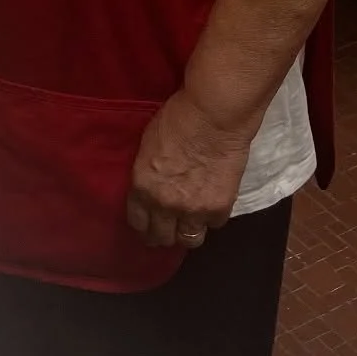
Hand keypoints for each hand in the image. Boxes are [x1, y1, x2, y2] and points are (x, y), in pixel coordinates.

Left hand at [126, 89, 256, 249]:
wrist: (214, 114)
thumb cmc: (178, 117)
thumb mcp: (149, 144)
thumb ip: (148, 173)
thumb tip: (152, 185)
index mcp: (142, 186)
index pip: (138, 222)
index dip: (144, 226)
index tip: (149, 224)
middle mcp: (164, 204)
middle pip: (161, 237)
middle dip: (164, 233)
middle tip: (170, 227)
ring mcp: (193, 210)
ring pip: (189, 240)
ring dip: (189, 231)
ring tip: (192, 222)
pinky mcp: (219, 208)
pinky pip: (215, 224)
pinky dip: (213, 217)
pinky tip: (213, 204)